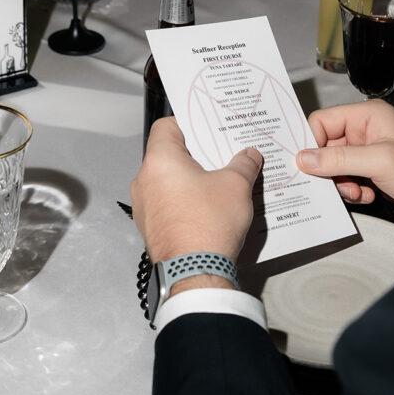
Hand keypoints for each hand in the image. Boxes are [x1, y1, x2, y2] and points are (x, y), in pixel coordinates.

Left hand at [130, 117, 262, 263]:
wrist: (194, 272)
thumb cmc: (208, 225)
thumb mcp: (236, 186)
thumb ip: (243, 164)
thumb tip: (248, 155)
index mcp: (160, 161)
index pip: (166, 126)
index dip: (188, 122)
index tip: (207, 127)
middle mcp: (144, 180)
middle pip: (168, 154)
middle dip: (195, 154)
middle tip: (220, 154)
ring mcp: (144, 206)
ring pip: (167, 180)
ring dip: (189, 179)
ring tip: (217, 183)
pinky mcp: (150, 227)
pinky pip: (166, 203)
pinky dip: (183, 200)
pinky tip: (206, 207)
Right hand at [296, 100, 393, 227]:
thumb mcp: (379, 162)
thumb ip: (339, 159)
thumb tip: (304, 158)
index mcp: (367, 116)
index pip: (321, 121)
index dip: (312, 144)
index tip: (308, 165)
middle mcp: (365, 131)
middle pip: (324, 147)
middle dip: (328, 170)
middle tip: (336, 184)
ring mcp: (368, 152)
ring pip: (334, 167)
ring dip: (340, 183)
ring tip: (357, 192)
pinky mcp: (372, 171)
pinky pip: (347, 179)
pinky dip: (352, 191)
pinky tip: (368, 196)